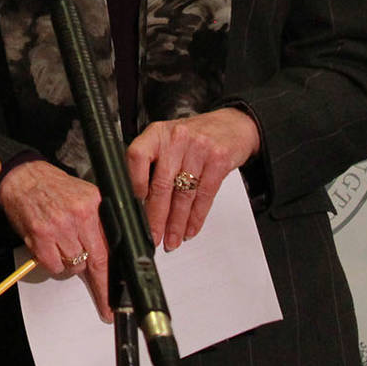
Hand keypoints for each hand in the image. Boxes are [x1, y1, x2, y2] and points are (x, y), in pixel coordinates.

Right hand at [0, 159, 113, 320]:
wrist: (23, 177)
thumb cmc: (53, 188)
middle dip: (101, 287)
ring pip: (74, 266)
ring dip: (70, 263)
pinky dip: (53, 263)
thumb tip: (113, 254)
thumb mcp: (84, 197)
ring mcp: (58, 227)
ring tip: (63, 244)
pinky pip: (54, 266)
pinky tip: (50, 247)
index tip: (119, 295)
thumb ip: (99, 222)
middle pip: (95, 261)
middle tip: (105, 307)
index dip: (114, 275)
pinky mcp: (40, 237)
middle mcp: (78, 215)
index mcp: (93, 204)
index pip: (111, 246)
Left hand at [124, 106, 260, 251]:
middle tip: (153, 237)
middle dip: (156, 217)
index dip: (135, 184)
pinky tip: (190, 229)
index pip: (137, 156)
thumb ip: (153, 164)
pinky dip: (196, 218)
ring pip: (183, 194)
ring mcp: (199, 148)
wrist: (231, 125)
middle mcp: (176, 138)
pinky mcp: (219, 160)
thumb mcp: (168, 141)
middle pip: (161, 184)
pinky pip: (204, 196)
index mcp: (157, 133)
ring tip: (172, 240)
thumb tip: (138, 202)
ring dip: (177, 223)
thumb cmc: (194, 137)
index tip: (134, 207)